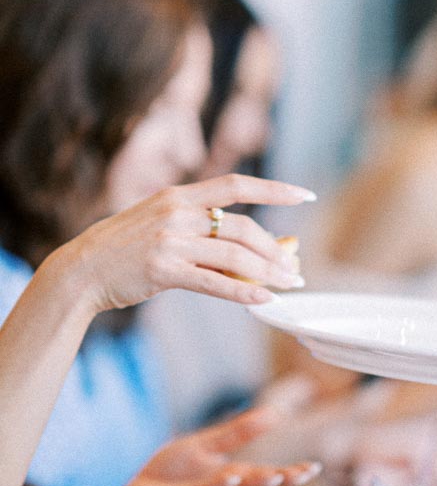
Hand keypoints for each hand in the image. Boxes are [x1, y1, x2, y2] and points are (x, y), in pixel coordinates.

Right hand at [58, 173, 314, 313]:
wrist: (82, 269)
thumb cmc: (126, 250)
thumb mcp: (161, 225)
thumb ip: (199, 230)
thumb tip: (249, 251)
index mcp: (179, 196)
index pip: (236, 185)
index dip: (275, 189)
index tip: (305, 196)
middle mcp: (176, 213)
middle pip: (243, 228)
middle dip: (276, 250)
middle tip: (296, 269)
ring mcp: (169, 241)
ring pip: (234, 256)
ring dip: (268, 273)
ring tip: (288, 285)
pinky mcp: (163, 271)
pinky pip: (214, 283)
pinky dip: (243, 292)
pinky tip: (264, 300)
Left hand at [112, 405, 320, 485]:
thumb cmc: (169, 474)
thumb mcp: (205, 446)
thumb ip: (238, 432)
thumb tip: (275, 413)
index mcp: (231, 480)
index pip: (266, 478)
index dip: (290, 475)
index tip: (314, 468)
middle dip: (281, 483)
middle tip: (307, 474)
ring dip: (256, 485)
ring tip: (279, 476)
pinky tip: (232, 475)